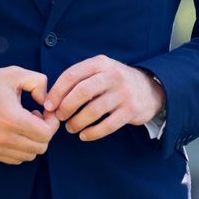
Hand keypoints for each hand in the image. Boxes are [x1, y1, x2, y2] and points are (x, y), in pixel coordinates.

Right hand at [0, 64, 59, 163]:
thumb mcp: (17, 74)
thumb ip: (39, 83)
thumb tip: (47, 103)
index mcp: (11, 118)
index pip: (46, 134)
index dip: (52, 123)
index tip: (45, 112)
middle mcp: (2, 137)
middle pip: (40, 147)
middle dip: (44, 132)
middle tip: (36, 117)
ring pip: (29, 155)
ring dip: (33, 141)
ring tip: (25, 123)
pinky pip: (16, 159)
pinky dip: (21, 148)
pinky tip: (16, 131)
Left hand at [43, 55, 164, 141]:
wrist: (150, 89)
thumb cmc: (115, 82)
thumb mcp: (101, 71)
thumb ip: (79, 80)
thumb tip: (52, 100)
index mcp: (101, 63)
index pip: (72, 75)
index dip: (57, 92)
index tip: (48, 105)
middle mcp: (113, 75)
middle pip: (82, 92)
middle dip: (66, 107)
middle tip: (59, 117)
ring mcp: (124, 93)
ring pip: (93, 111)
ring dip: (77, 122)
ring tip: (71, 128)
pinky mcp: (131, 110)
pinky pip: (107, 126)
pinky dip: (92, 133)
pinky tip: (85, 135)